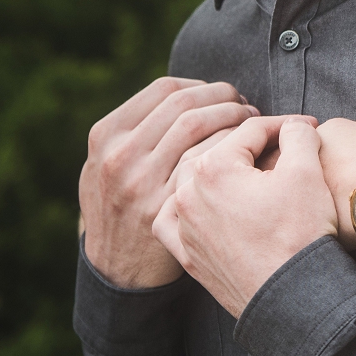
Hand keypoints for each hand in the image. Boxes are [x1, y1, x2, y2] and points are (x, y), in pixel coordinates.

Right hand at [79, 77, 259, 288]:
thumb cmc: (119, 206)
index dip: (203, 87)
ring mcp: (143, 182)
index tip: (222, 94)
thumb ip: (131, 130)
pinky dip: (234, 148)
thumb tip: (182, 93)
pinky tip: (248, 152)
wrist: (117, 268)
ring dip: (234, 118)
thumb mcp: (103, 164)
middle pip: (186, 105)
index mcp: (106, 136)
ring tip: (252, 124)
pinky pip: (209, 162)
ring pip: (199, 127)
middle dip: (225, 98)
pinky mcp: (166, 207)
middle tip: (246, 106)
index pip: (166, 89)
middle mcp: (121, 155)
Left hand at [153, 118, 338, 316]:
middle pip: (218, 151)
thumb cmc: (299, 232)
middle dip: (249, 143)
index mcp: (212, 167)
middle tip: (279, 141)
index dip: (283, 124)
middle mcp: (187, 194)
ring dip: (217, 169)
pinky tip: (201, 202)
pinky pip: (173, 221)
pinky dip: (185, 206)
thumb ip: (298, 134)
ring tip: (245, 168)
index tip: (305, 128)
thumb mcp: (306, 171)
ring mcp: (183, 227)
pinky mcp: (187, 255)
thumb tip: (294, 125)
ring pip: (192, 181)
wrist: (293, 296)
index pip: (249, 130)